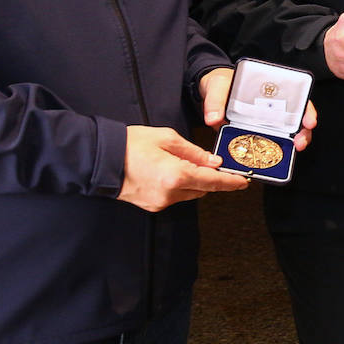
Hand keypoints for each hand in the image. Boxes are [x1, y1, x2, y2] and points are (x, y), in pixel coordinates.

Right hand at [117, 125, 248, 210]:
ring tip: (182, 162)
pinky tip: (170, 171)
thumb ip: (194, 152)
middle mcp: (170, 194)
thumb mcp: (166, 138)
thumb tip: (213, 162)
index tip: (243, 181)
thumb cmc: (130, 144)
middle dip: (210, 178)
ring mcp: (160, 202)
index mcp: (176, 175)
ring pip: (189, 193)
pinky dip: (179, 185)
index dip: (230, 182)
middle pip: (203, 189)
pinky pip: (175, 196)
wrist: (100, 159)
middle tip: (214, 164)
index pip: (213, 182)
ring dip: (194, 181)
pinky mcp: (152, 206)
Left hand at [199, 66, 316, 149]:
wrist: (210, 93)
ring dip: (291, 144)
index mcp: (268, 91)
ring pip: (285, 134)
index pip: (297, 98)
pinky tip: (271, 158)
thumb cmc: (220, 83)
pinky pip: (267, 145)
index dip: (307, 109)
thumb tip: (213, 118)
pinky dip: (271, 153)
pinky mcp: (254, 135)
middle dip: (303, 132)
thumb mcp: (217, 86)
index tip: (308, 120)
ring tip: (293, 150)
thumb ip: (215, 100)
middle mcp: (271, 107)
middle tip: (300, 142)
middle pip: (296, 119)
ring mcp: (264, 123)